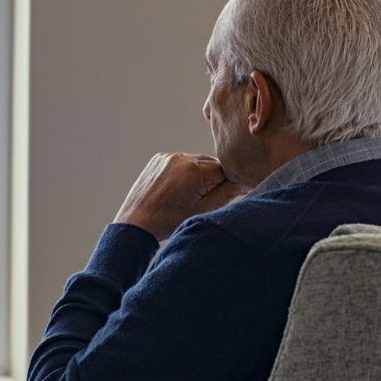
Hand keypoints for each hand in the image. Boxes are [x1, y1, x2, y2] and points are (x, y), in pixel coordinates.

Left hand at [114, 153, 248, 240]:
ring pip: (195, 162)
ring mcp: (168, 156)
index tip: (227, 195)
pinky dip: (183, 172)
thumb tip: (243, 183)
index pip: (225, 170)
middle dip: (213, 179)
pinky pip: (179, 162)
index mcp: (196, 170)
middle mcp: (182, 158)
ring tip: (188, 195)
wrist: (137, 223)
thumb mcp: (203, 211)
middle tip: (205, 199)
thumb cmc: (169, 221)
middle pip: (210, 164)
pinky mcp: (158, 159)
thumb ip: (226, 194)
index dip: (228, 183)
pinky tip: (176, 189)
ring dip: (198, 175)